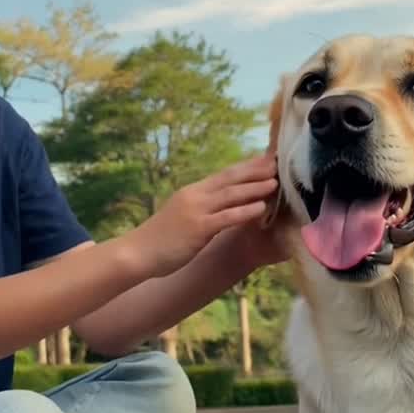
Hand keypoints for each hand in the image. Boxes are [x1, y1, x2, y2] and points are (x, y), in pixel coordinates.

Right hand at [134, 154, 278, 278]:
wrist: (136, 252)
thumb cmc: (160, 239)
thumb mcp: (183, 215)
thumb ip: (202, 208)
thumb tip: (222, 205)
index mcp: (193, 191)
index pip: (224, 175)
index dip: (246, 167)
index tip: (266, 160)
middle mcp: (195, 196)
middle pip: (230, 179)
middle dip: (254, 171)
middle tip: (277, 163)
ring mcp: (196, 211)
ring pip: (231, 195)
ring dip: (254, 188)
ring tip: (275, 182)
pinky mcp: (198, 228)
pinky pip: (226, 217)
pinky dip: (245, 211)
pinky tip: (261, 208)